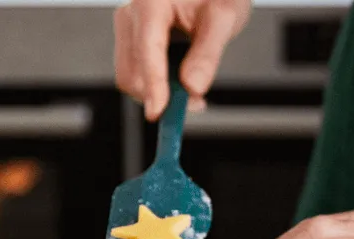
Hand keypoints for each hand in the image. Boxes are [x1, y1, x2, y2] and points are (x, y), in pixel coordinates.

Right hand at [114, 0, 250, 119]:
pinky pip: (138, 75)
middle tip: (196, 102)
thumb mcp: (223, 18)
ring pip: (132, 79)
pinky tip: (183, 82)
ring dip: (161, 95)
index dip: (153, 85)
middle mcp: (132, 14)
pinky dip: (159, 88)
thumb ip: (207, 55)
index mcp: (150, 1)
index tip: (158, 112)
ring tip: (194, 89)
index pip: (147, 50)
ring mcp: (129, 28)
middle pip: (131, 73)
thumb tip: (192, 88)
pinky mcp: (133, 40)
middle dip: (160, 96)